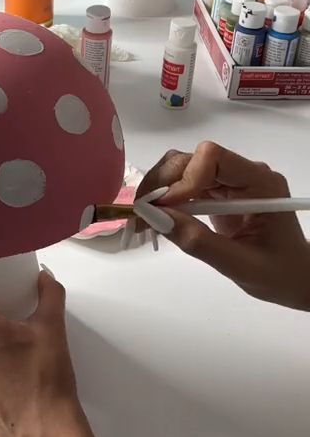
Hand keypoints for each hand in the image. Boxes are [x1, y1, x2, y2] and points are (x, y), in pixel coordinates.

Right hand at [137, 142, 309, 310]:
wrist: (296, 278)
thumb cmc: (279, 273)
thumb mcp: (241, 265)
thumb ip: (199, 242)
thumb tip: (156, 217)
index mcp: (260, 183)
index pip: (214, 157)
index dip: (185, 178)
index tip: (166, 208)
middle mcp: (245, 174)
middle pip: (193, 159)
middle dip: (163, 183)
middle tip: (141, 215)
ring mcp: (231, 182)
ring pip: (184, 169)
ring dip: (160, 190)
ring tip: (143, 219)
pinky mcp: (219, 193)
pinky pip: (186, 186)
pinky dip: (166, 201)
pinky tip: (155, 219)